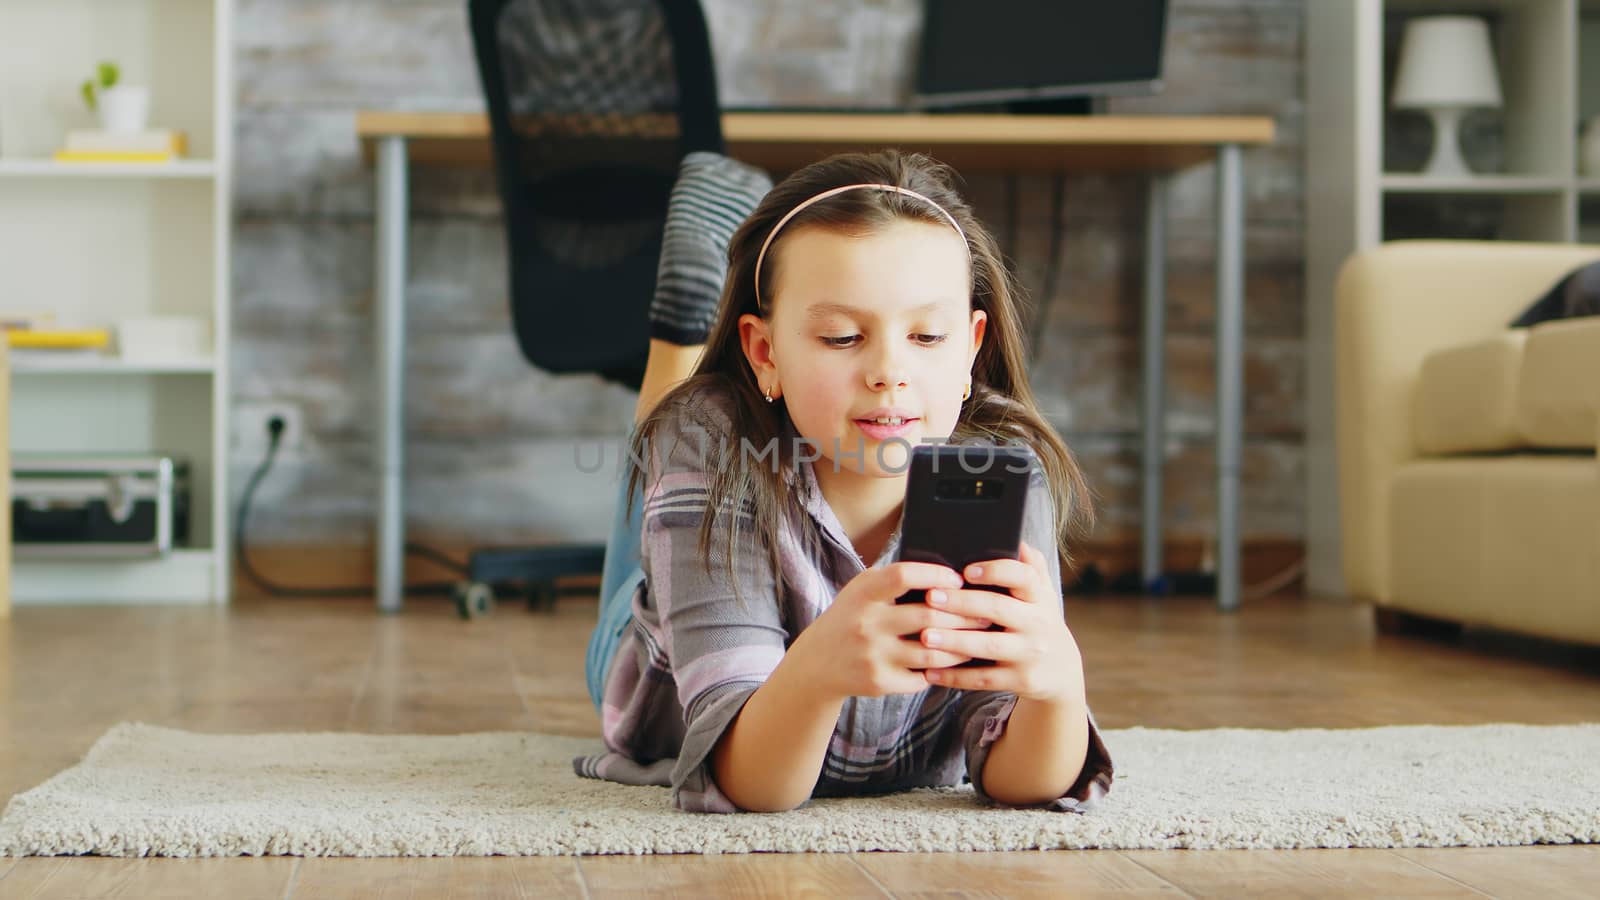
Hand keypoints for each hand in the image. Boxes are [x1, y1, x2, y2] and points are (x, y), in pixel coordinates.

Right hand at [792, 562, 996, 699]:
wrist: (817, 663)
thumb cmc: (850, 618)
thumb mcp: (861, 591)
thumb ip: (894, 580)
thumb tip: (946, 575)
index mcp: (863, 594)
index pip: (904, 576)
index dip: (936, 576)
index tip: (958, 580)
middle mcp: (867, 624)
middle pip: (928, 615)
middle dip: (963, 614)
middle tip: (985, 612)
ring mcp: (874, 656)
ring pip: (933, 652)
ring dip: (961, 646)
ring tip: (978, 638)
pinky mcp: (880, 682)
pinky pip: (923, 676)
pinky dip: (943, 670)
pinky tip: (956, 662)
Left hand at [917, 542, 1085, 704]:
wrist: (1061, 672)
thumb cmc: (1038, 622)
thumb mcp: (1042, 594)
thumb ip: (1030, 567)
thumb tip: (1015, 539)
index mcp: (1040, 597)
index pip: (1024, 577)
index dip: (996, 571)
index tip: (966, 570)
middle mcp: (1038, 624)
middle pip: (998, 609)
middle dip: (962, 603)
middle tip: (931, 597)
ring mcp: (1030, 654)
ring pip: (988, 646)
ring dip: (954, 641)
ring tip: (924, 635)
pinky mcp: (1021, 680)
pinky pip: (983, 678)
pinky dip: (955, 676)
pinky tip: (929, 671)